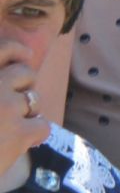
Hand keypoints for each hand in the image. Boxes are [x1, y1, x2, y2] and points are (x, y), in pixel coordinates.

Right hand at [0, 41, 50, 168]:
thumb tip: (17, 64)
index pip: (2, 49)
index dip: (17, 50)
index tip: (26, 54)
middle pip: (24, 73)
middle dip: (25, 85)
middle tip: (15, 102)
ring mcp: (5, 107)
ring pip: (34, 99)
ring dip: (26, 112)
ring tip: (10, 127)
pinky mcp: (19, 131)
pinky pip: (43, 126)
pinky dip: (35, 135)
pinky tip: (21, 143)